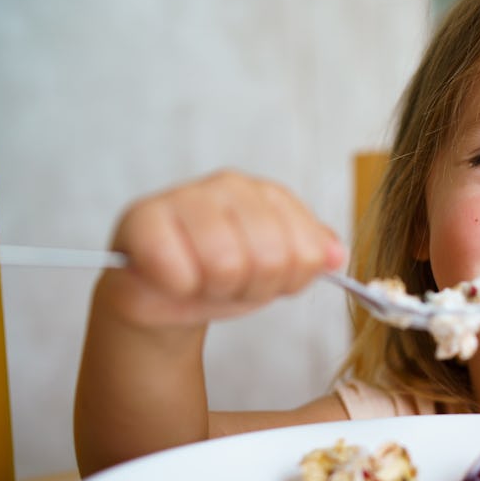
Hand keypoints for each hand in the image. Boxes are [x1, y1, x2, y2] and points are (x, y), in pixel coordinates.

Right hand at [98, 170, 345, 328]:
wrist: (164, 295)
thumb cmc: (223, 276)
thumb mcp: (280, 270)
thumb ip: (312, 257)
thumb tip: (336, 256)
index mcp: (270, 195)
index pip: (307, 251)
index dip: (289, 280)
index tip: (269, 280)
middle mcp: (231, 185)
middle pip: (269, 258)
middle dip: (251, 287)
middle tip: (230, 283)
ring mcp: (186, 196)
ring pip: (225, 264)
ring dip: (215, 288)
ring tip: (203, 280)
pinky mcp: (142, 217)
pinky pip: (176, 269)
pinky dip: (179, 286)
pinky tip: (173, 278)